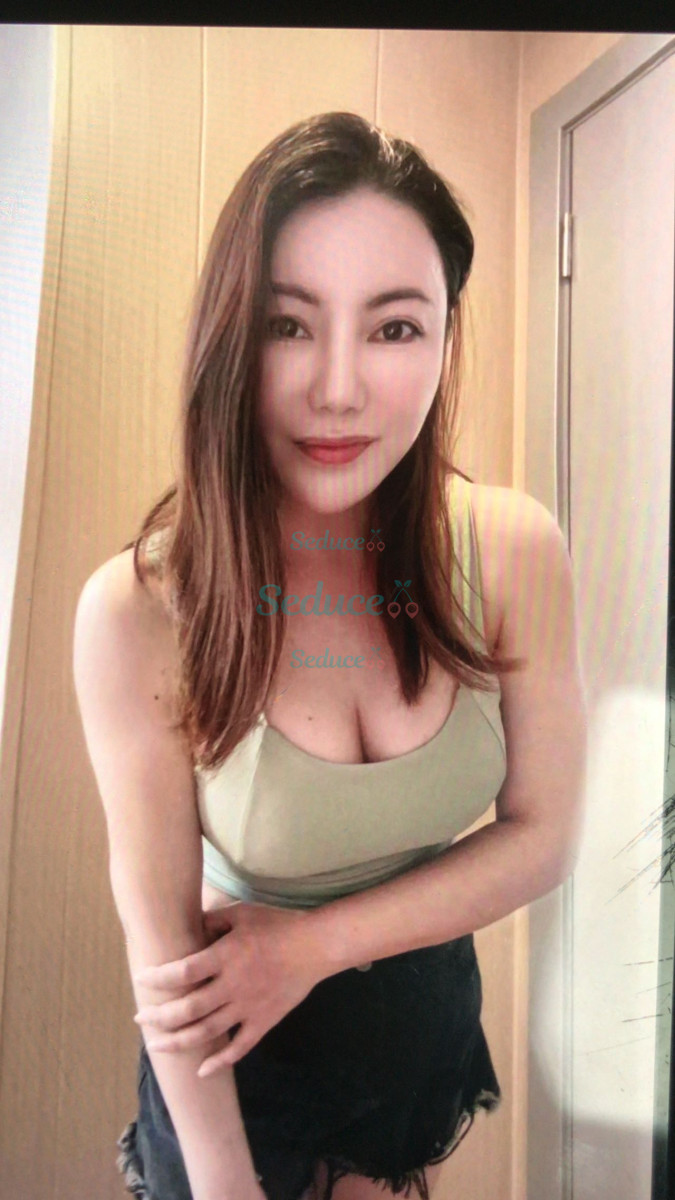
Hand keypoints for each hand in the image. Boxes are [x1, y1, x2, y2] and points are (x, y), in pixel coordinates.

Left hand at [132, 903, 322, 1075]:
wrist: (315, 946)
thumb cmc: (277, 926)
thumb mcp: (242, 914)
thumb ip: (213, 920)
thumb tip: (188, 926)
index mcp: (226, 956)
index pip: (183, 971)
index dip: (159, 978)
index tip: (142, 980)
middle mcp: (233, 985)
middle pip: (188, 1008)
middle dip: (160, 1016)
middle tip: (141, 1019)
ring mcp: (248, 1007)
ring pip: (207, 1032)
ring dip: (178, 1041)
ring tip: (157, 1045)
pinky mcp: (263, 1022)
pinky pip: (239, 1048)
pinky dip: (219, 1062)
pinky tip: (201, 1070)